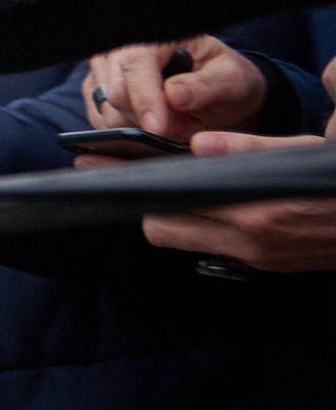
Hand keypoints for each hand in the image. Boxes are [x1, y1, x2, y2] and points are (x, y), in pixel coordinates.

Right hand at [79, 37, 264, 142]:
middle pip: (116, 93)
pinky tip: (151, 126)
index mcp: (155, 32)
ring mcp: (102, 67)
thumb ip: (206, 86)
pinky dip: (126, 132)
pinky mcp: (94, 89)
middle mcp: (119, 45)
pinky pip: (100, 121)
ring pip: (106, 111)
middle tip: (182, 125)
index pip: (136, 64)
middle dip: (147, 119)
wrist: (217, 90)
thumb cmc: (225, 79)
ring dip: (139, 127)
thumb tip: (173, 94)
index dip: (146, 99)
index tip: (159, 129)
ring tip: (170, 123)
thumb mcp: (232, 80)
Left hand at [140, 124, 335, 270]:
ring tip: (170, 185)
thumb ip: (250, 151)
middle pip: (162, 229)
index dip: (136, 182)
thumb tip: (199, 145)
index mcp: (255, 213)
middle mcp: (250, 242)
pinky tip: (207, 201)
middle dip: (147, 202)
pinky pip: (214, 246)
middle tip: (137, 173)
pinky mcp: (267, 264)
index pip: (169, 205)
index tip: (105, 165)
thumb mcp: (304, 156)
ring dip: (173, 215)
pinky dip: (201, 225)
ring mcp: (256, 257)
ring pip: (184, 240)